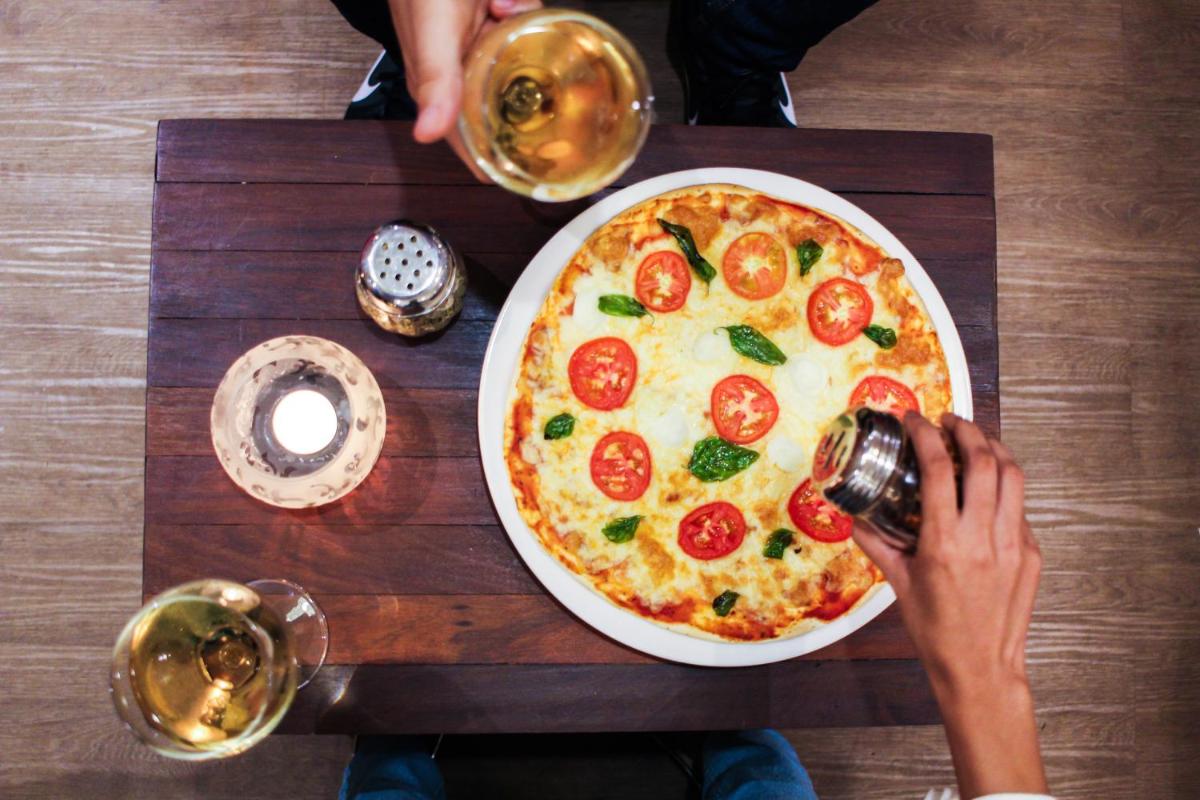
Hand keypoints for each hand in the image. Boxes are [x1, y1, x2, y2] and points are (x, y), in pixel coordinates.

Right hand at [387, 0, 541, 167]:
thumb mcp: (432, 34)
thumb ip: (435, 82)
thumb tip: (426, 135)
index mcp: (440, 86)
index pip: (471, 140)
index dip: (497, 157)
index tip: (528, 169)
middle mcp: (463, 68)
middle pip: (507, 99)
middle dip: (523, 86)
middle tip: (520, 63)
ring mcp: (481, 41)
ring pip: (522, 59)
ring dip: (522, 32)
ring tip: (499, 6)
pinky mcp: (495, 16)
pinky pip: (524, 23)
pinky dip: (520, 6)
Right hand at [852, 412, 1048, 797]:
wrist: (981, 668)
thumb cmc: (937, 632)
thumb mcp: (899, 586)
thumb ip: (877, 546)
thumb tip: (856, 518)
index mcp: (944, 543)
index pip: (938, 469)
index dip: (925, 435)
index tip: (914, 420)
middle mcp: (983, 538)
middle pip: (985, 461)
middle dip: (967, 429)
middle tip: (949, 421)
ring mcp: (1014, 544)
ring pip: (1014, 476)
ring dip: (995, 448)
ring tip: (976, 439)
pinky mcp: (1031, 553)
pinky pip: (1020, 507)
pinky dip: (1005, 486)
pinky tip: (988, 487)